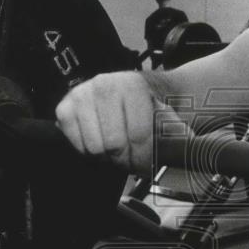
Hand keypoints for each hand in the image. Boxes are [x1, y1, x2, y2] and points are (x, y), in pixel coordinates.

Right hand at [55, 71, 182, 172]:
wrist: (135, 93)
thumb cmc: (153, 110)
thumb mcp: (170, 119)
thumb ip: (176, 136)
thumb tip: (183, 152)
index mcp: (133, 86)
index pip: (138, 136)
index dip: (145, 157)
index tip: (150, 163)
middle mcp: (104, 85)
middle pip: (114, 145)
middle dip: (126, 158)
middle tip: (133, 158)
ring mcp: (82, 95)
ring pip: (94, 148)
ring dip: (107, 156)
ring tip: (118, 149)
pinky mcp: (65, 108)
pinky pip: (75, 143)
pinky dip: (88, 150)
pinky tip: (101, 141)